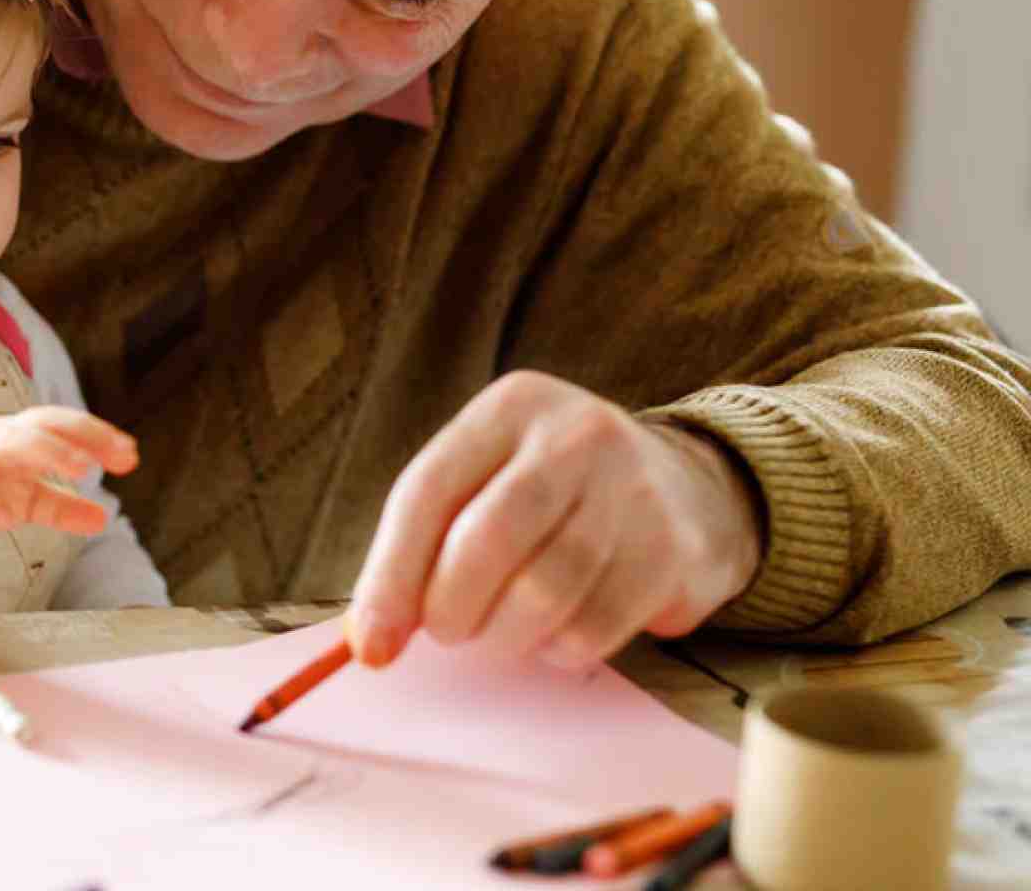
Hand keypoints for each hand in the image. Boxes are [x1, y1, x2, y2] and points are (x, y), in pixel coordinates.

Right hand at [0, 406, 138, 553]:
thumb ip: (61, 506)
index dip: (97, 435)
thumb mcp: (22, 497)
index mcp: (18, 437)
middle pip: (38, 426)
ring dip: (45, 451)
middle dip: (75, 438)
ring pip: (6, 443)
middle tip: (108, 460)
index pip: (61, 425)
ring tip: (78, 471)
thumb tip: (103, 518)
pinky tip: (8, 520)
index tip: (131, 456)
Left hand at [345, 371, 762, 670]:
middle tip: (447, 633)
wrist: (687, 491)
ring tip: (501, 633)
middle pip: (487, 538)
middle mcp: (576, 434)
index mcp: (510, 408)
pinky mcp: (673, 548)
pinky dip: (559, 649)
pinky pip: (594, 627)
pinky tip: (555, 635)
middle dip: (450, 608)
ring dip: (505, 636)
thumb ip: (421, 545)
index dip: (389, 576)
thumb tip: (369, 640)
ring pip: (543, 591)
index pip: (428, 491)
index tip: (370, 644)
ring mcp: (633, 487)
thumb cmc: (552, 496)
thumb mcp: (485, 483)